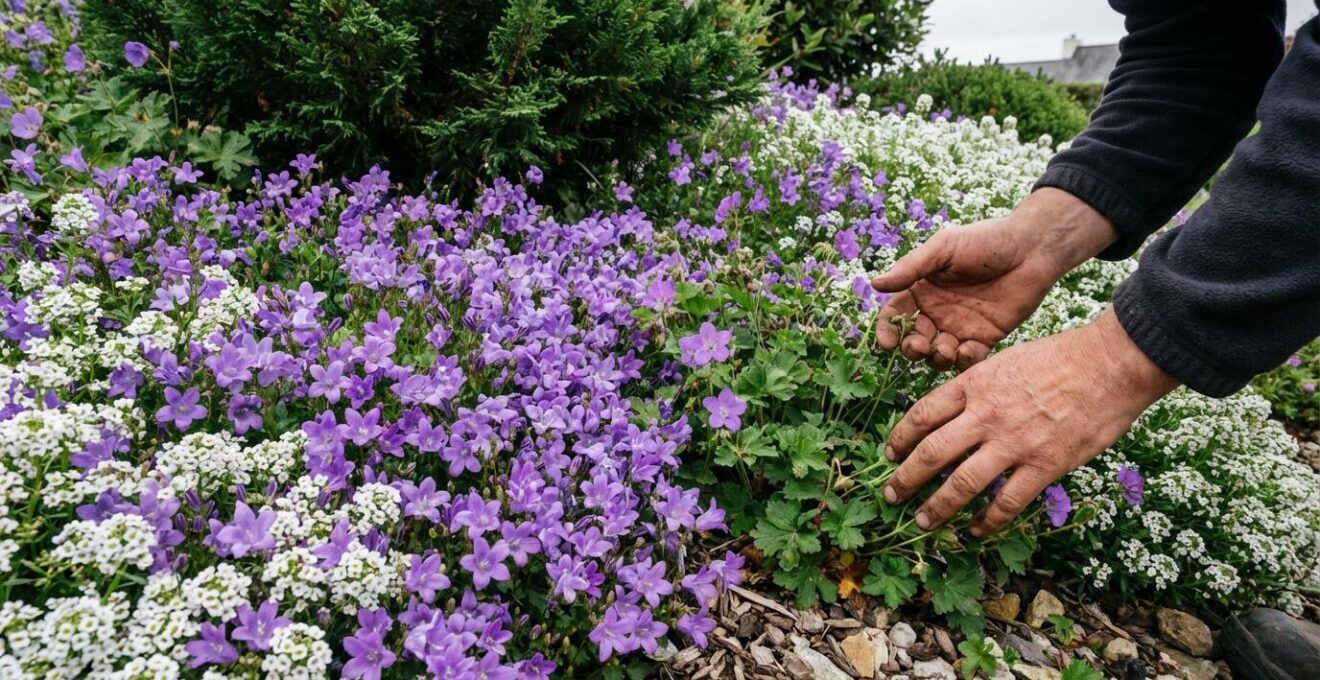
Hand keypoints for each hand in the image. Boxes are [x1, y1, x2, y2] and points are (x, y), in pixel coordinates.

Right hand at [872, 188, 1115, 370]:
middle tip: (920, 346)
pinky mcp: (985, 338)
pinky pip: (968, 359)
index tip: (887, 343)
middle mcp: (937, 311)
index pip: (895, 314)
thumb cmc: (986, 240)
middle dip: (912, 348)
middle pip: (913, 339)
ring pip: (937, 354)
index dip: (887, 330)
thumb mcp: (944, 248)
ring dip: (935, 357)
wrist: (1032, 249)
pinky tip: (966, 350)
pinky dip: (963, 361)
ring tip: (945, 348)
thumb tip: (875, 284)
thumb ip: (911, 268)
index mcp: (922, 289)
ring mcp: (960, 327)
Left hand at [881, 308, 1178, 535]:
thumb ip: (978, 388)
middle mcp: (985, 415)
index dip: (899, 438)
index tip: (890, 453)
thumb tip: (955, 413)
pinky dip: (987, 521)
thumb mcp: (1005, 361)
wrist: (1109, 364)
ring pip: (961, 484)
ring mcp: (1013, 443)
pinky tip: (975, 532)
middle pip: (931, 453)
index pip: (921, 415)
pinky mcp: (1043, 466)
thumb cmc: (1061, 357)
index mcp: (974, 385)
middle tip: (891, 495)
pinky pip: (1006, 502)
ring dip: (937, 508)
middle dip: (905, 479)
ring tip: (922, 522)